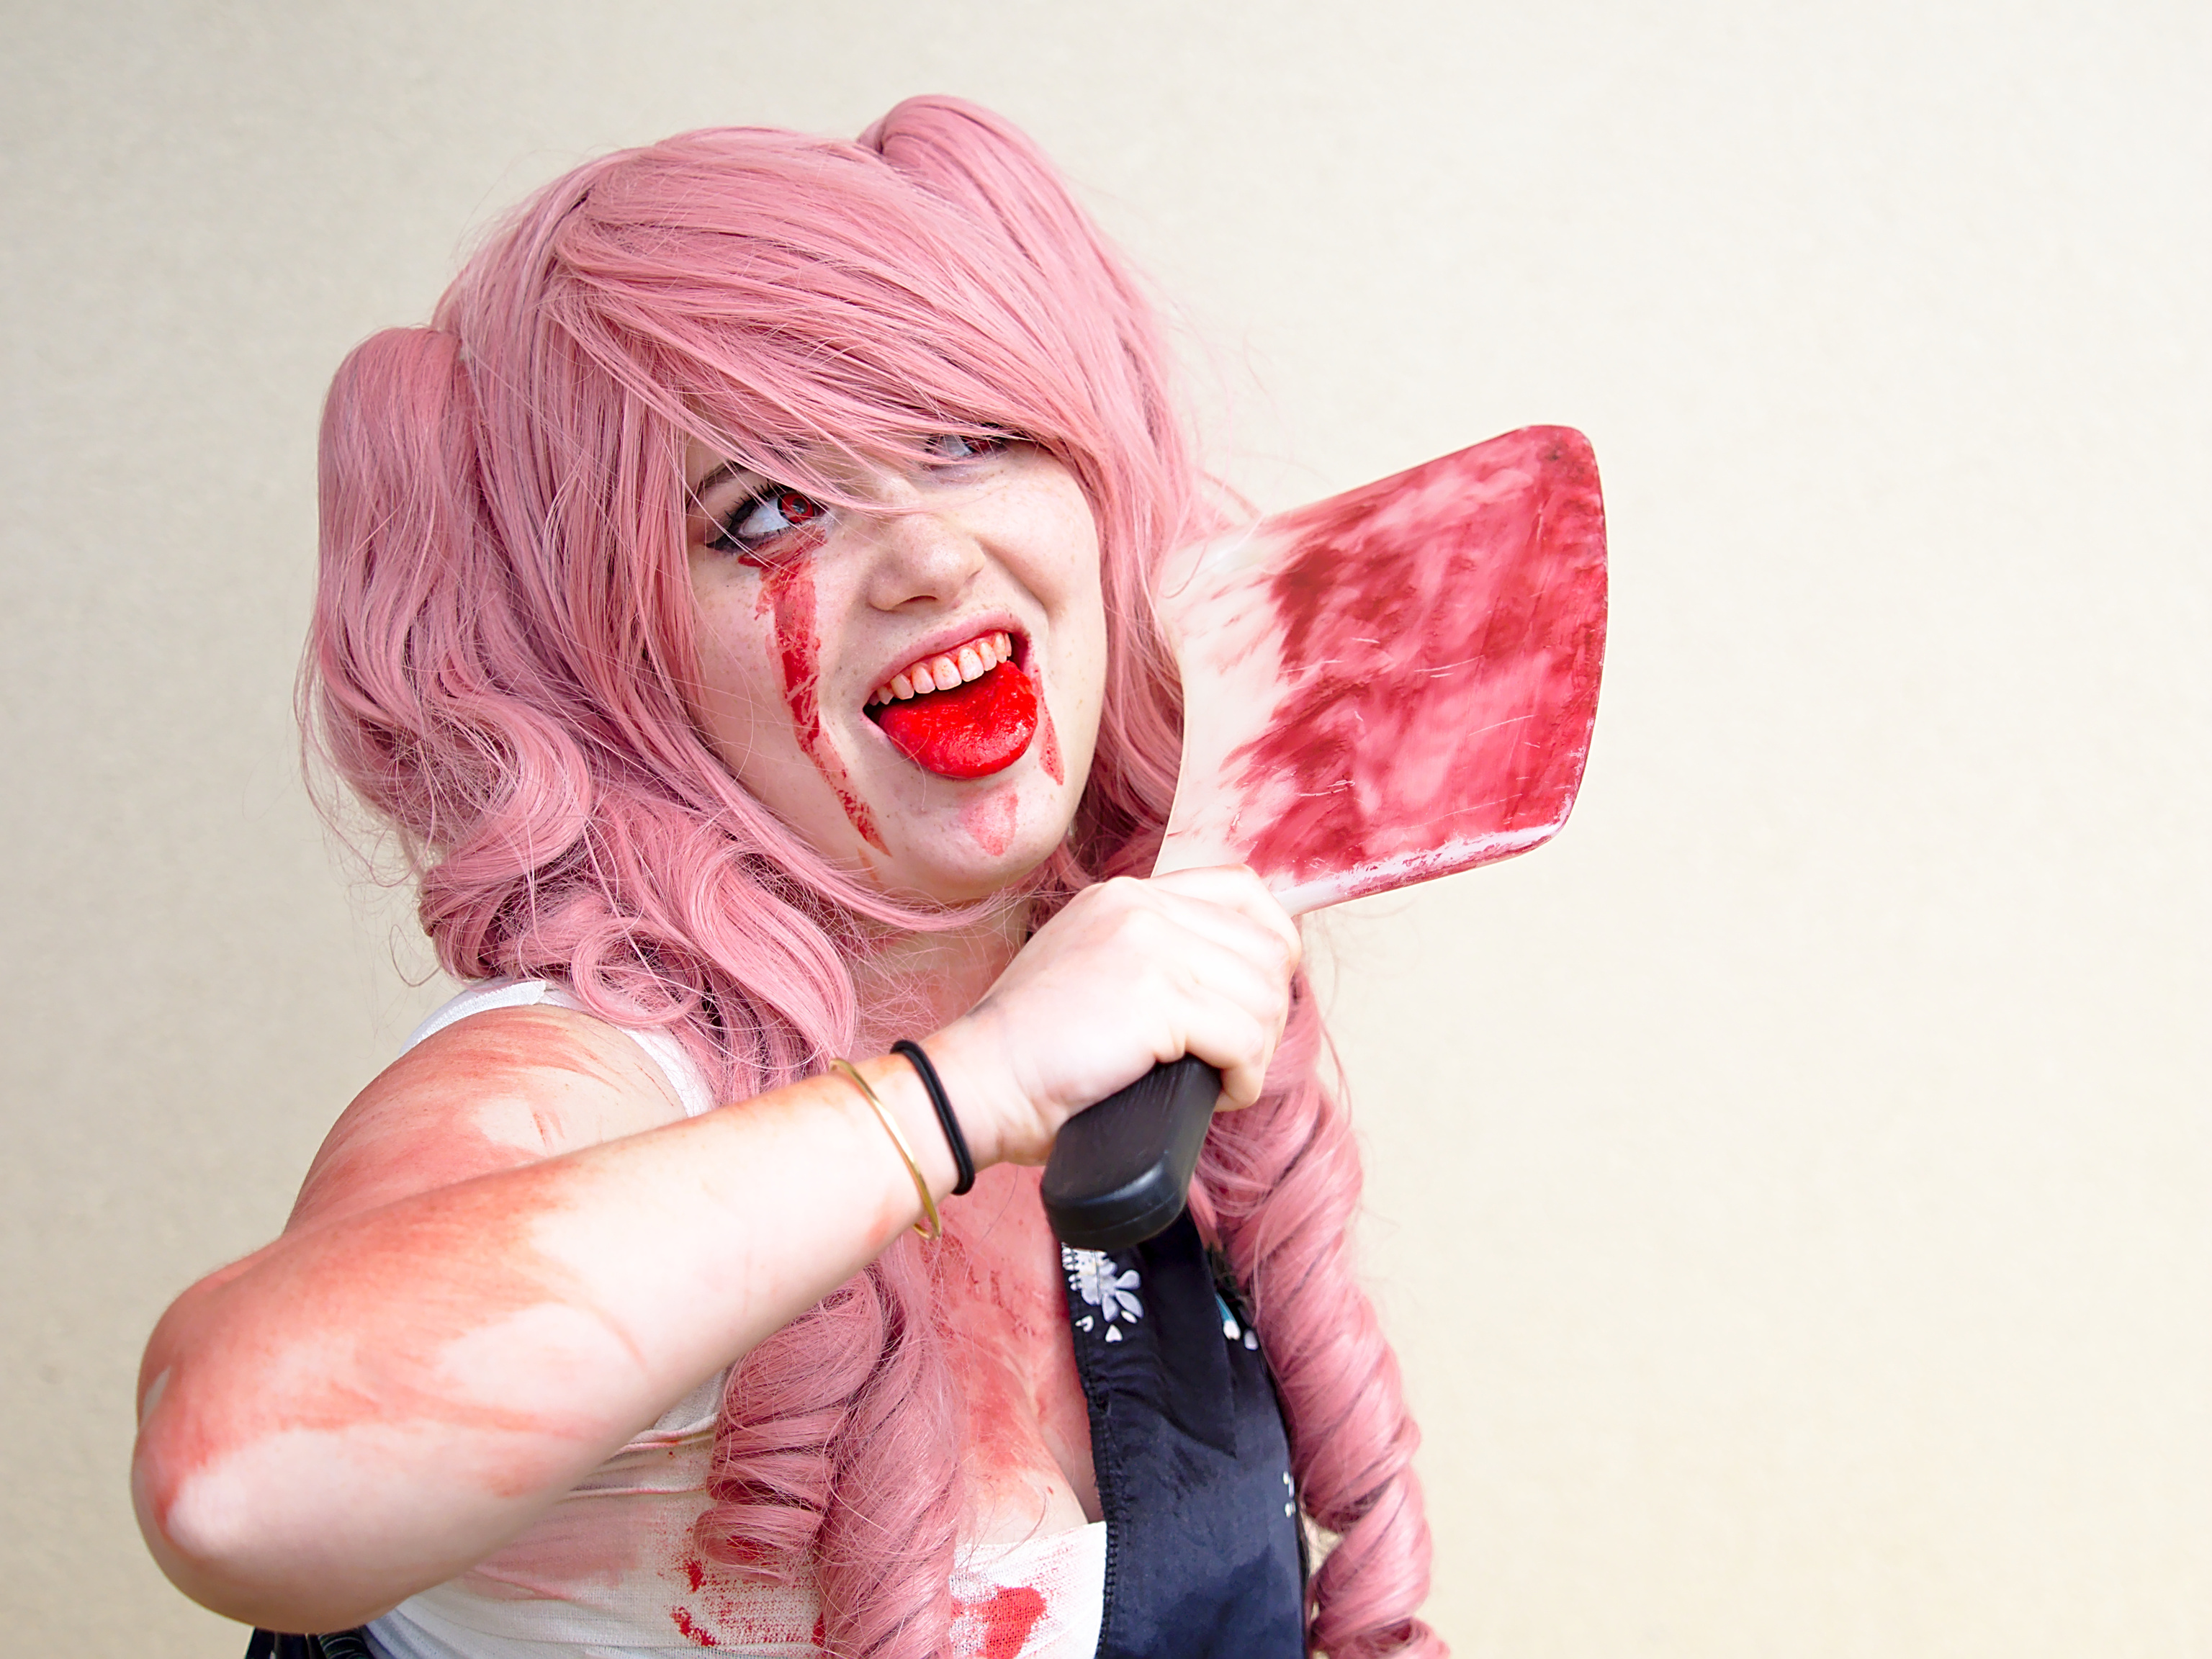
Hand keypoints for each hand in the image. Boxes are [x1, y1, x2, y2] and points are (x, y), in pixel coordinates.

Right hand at [927, 865, 1301, 1167]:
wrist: (978, 1083)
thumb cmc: (1031, 1052)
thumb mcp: (1090, 968)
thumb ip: (1148, 956)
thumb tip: (1231, 983)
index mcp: (1127, 896)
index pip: (1243, 889)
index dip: (1273, 944)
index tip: (1259, 997)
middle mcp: (1143, 907)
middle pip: (1270, 947)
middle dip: (1269, 1014)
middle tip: (1235, 1057)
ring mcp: (1151, 947)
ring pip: (1265, 998)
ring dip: (1257, 1053)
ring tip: (1220, 1079)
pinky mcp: (1158, 1000)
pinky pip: (1246, 1042)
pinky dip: (1244, 1081)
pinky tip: (1216, 1095)